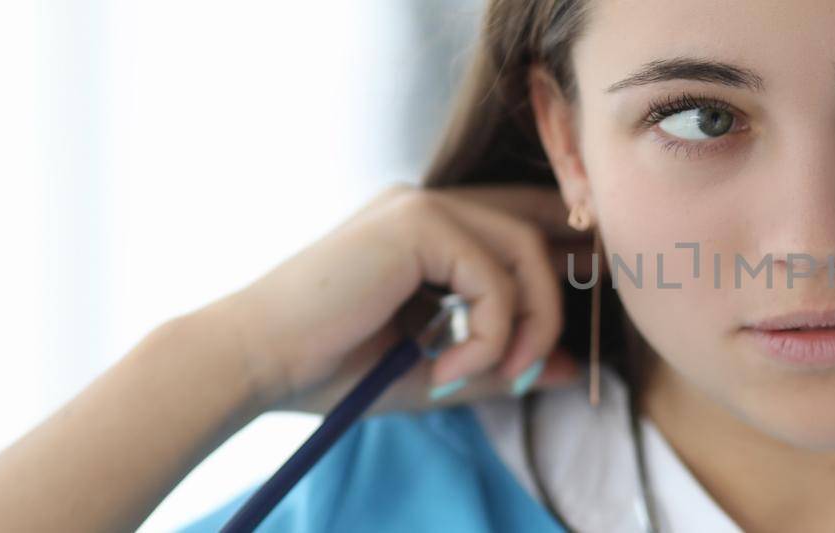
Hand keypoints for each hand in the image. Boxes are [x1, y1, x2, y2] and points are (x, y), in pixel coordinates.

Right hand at [198, 184, 590, 413]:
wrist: (255, 363)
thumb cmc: (334, 369)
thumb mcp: (438, 369)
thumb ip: (502, 363)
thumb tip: (570, 370)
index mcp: (429, 230)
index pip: (523, 220)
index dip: (565, 255)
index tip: (579, 316)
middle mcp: (429, 205)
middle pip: (537, 230)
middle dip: (558, 298)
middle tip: (540, 365)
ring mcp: (422, 206)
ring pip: (525, 251)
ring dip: (527, 326)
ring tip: (496, 375)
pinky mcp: (417, 222)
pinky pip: (494, 278)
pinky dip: (488, 334)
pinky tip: (446, 368)